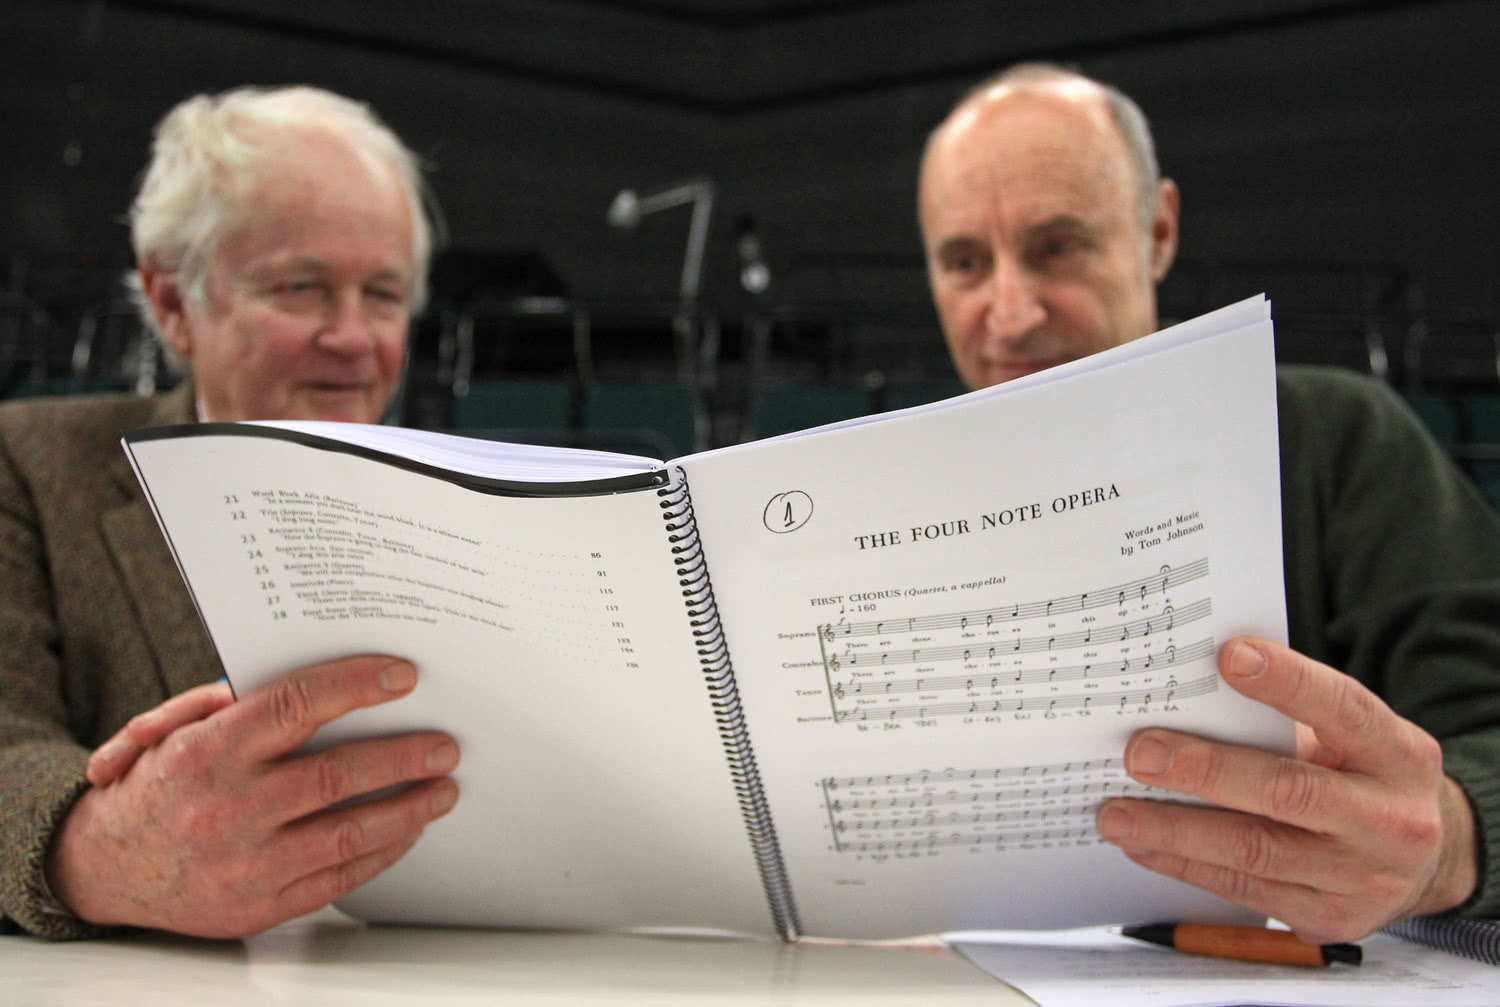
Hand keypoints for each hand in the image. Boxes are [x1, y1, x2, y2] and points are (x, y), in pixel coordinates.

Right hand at [48, 655, 459, 937]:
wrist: (101, 868)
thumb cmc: (156, 785)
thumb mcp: (174, 730)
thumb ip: (236, 703)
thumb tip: (315, 684)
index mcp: (206, 752)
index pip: (295, 705)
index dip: (356, 685)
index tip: (404, 676)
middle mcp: (226, 808)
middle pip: (336, 774)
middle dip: (404, 756)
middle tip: (446, 744)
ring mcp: (244, 864)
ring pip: (349, 832)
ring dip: (409, 808)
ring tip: (443, 788)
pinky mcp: (259, 907)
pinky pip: (339, 878)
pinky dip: (383, 850)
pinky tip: (408, 829)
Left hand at [1095, 636, 1477, 942]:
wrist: (1426, 863)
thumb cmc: (1363, 778)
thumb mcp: (1354, 740)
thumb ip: (1290, 715)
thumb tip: (1190, 689)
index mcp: (1398, 755)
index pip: (1344, 710)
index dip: (1288, 682)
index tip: (1229, 657)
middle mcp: (1390, 819)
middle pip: (1288, 790)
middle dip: (1204, 770)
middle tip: (1139, 754)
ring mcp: (1363, 877)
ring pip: (1254, 851)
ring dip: (1174, 831)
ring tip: (1117, 813)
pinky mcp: (1330, 917)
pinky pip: (1245, 890)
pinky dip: (1186, 865)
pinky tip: (1144, 846)